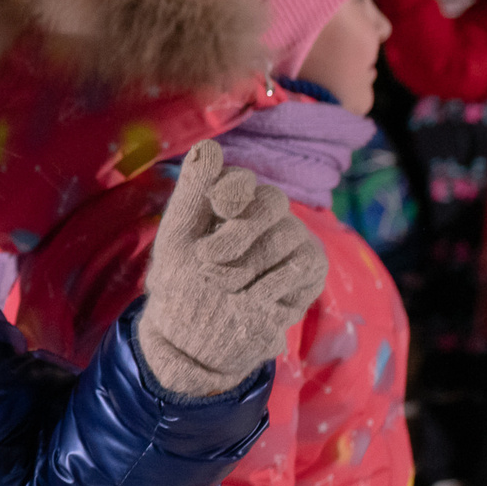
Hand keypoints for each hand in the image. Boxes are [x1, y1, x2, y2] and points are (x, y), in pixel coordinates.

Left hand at [137, 143, 327, 396]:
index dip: (231, 188)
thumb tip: (209, 145)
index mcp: (229, 201)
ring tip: (222, 287)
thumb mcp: (176, 239)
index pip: (240, 178)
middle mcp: (263, 214)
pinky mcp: (309, 268)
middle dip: (238, 231)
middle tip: (206, 259)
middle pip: (270, 200)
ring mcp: (291, 239)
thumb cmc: (181, 284)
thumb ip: (192, 192)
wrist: (193, 339)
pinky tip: (248, 299)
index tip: (217, 205)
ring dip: (246, 265)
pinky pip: (300, 264)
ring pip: (285, 234)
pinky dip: (268, 285)